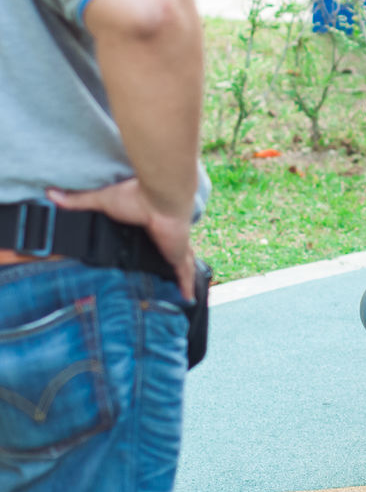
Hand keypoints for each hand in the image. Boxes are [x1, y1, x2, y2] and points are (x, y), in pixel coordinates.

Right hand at [46, 179, 195, 299]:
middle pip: (171, 252)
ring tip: (181, 290)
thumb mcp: (101, 200)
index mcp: (150, 224)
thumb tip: (51, 194)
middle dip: (171, 261)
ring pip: (183, 264)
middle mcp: (166, 236)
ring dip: (183, 276)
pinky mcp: (178, 254)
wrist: (160, 195)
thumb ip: (78, 201)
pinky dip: (187, 285)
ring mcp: (175, 246)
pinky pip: (185, 274)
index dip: (155, 243)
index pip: (154, 236)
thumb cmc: (134, 195)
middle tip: (167, 276)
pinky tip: (189, 298)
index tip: (151, 251)